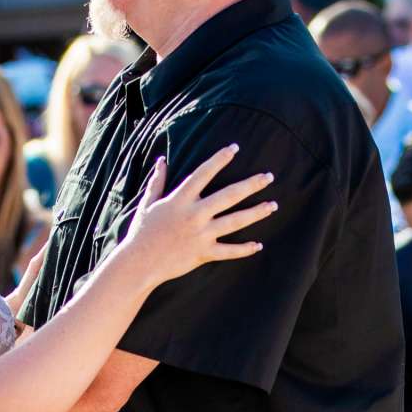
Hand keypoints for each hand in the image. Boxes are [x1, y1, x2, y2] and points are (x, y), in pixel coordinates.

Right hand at [122, 147, 275, 284]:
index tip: (235, 148)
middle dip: (251, 185)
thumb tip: (161, 160)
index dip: (220, 159)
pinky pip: (228, 251)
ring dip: (256, 213)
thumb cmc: (141, 232)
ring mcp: (201, 234)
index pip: (204, 173)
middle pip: (229, 196)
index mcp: (180, 199)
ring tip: (272, 205)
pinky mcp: (203, 253)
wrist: (138, 263)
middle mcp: (194, 214)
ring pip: (235, 221)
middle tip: (268, 177)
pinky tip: (258, 245)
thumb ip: (157, 182)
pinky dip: (244, 249)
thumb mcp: (148, 203)